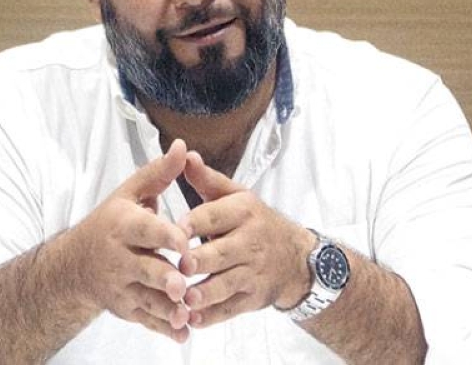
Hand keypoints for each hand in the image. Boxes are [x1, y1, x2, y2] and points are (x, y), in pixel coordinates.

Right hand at [73, 139, 191, 341]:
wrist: (75, 264)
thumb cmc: (111, 223)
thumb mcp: (129, 194)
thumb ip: (158, 173)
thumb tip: (183, 146)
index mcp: (123, 225)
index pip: (144, 229)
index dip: (165, 235)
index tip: (185, 242)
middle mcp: (119, 257)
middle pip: (145, 268)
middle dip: (163, 278)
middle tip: (183, 284)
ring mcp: (121, 285)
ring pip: (146, 299)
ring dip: (167, 308)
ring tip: (187, 312)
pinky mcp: (125, 307)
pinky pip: (146, 320)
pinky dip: (164, 328)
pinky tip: (183, 333)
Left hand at [177, 152, 315, 327]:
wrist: (296, 258)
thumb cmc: (255, 222)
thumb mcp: (237, 196)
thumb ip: (207, 180)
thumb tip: (184, 154)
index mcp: (244, 212)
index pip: (216, 216)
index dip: (195, 223)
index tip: (174, 229)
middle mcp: (251, 242)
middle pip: (221, 253)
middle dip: (199, 261)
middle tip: (179, 266)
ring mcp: (253, 272)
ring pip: (226, 284)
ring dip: (204, 293)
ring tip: (183, 297)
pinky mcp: (253, 298)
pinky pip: (231, 309)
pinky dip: (213, 316)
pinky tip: (194, 318)